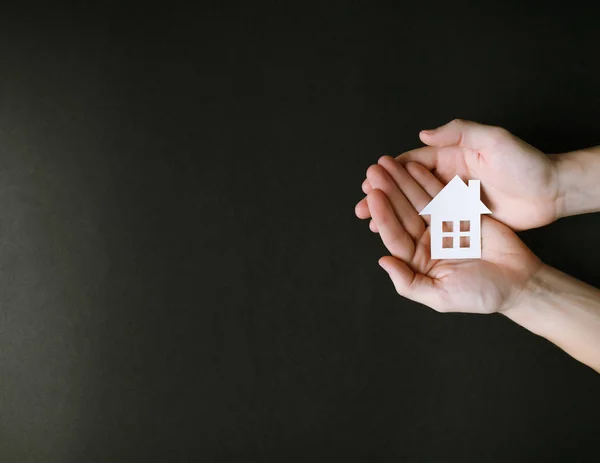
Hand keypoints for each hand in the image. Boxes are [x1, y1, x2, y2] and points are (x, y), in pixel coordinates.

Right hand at [357, 119, 558, 230]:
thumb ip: (459, 133)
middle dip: (384, 196)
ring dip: (393, 213)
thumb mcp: (493, 139)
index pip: (412, 163)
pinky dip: (413, 227)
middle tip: (362, 206)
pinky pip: (432, 221)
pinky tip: (399, 235)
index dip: (389, 173)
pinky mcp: (463, 217)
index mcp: (451, 156)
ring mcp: (455, 198)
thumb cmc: (525, 162)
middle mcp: (448, 177)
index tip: (370, 181)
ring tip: (372, 223)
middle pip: (407, 187)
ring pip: (415, 206)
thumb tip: (423, 135)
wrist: (551, 191)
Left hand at [367, 161, 541, 312]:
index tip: (373, 195)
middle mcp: (425, 242)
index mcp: (417, 261)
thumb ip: (409, 283)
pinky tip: (412, 166)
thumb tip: (382, 261)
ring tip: (386, 163)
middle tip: (373, 171)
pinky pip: (440, 195)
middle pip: (402, 213)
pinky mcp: (459, 213)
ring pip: (418, 200)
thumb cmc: (482, 294)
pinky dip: (427, 180)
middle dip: (388, 191)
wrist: (520, 282)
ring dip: (402, 181)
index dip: (383, 215)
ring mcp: (441, 226)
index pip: (395, 235)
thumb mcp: (441, 297)